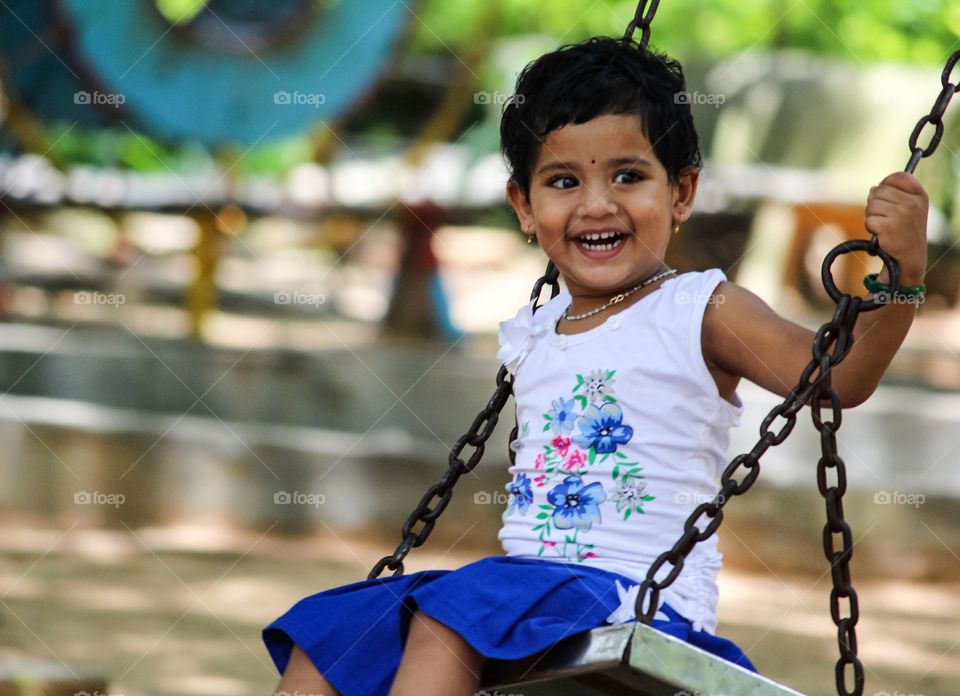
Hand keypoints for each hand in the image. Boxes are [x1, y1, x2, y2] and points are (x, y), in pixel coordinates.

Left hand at [865, 171, 928, 285]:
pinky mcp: (889, 227)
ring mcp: (901, 214)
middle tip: (884, 216)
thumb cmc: (905, 232)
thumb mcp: (909, 209)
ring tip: (884, 226)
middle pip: (879, 190)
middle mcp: (912, 203)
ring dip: (872, 216)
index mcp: (919, 195)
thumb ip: (894, 195)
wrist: (908, 257)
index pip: (898, 176)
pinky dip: (870, 227)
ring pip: (871, 205)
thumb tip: (873, 188)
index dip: (887, 183)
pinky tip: (881, 234)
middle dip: (875, 203)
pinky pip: (869, 220)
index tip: (887, 195)